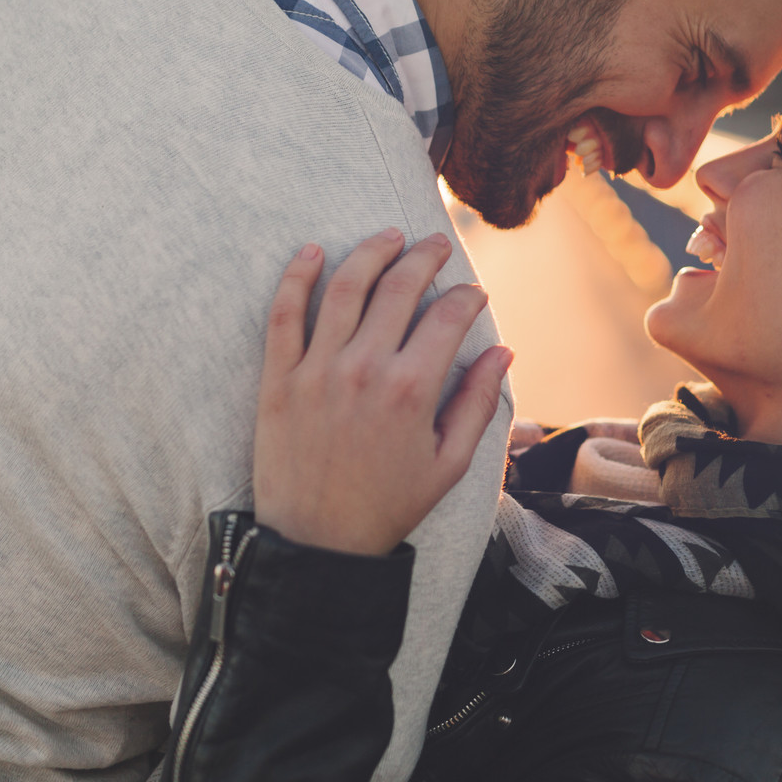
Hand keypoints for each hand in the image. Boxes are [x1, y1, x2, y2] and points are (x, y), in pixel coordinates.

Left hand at [253, 231, 513, 556]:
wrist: (317, 544)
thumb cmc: (387, 507)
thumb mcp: (449, 464)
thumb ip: (478, 404)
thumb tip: (502, 351)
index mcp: (411, 390)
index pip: (447, 317)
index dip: (467, 297)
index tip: (473, 293)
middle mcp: (364, 369)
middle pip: (399, 287)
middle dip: (425, 257)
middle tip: (436, 245)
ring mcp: (317, 370)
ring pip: (345, 286)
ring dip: (371, 251)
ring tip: (389, 237)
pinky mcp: (279, 379)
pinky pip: (284, 313)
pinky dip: (298, 276)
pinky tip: (314, 252)